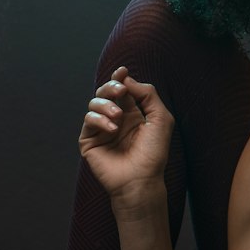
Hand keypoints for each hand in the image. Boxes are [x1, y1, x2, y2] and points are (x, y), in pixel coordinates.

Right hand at [78, 66, 173, 201]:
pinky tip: (112, 128)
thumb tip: (128, 79)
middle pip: (105, 92)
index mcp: (132, 114)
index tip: (122, 71)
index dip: (120, 78)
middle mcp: (115, 119)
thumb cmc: (154, 153)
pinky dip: (99, 119)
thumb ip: (148, 95)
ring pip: (94, 103)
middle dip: (111, 86)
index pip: (122, 90)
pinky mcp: (89, 141)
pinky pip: (88, 120)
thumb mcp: (161, 119)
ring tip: (119, 116)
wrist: (141, 179)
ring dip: (106, 105)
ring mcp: (101, 130)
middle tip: (121, 91)